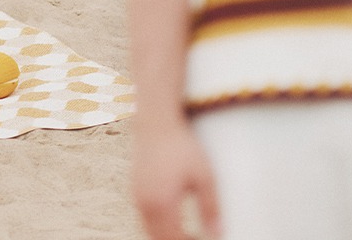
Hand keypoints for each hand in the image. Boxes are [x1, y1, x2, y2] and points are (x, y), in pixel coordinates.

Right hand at [132, 120, 221, 239]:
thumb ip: (211, 208)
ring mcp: (137, 194)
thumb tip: (217, 234)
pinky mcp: (134, 187)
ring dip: (165, 236)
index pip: (175, 239)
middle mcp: (145, 202)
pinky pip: (144, 217)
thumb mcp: (204, 177)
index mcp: (162, 202)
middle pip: (159, 238)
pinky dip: (157, 225)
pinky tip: (173, 220)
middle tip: (196, 238)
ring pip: (149, 229)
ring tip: (186, 234)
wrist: (156, 122)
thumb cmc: (182, 147)